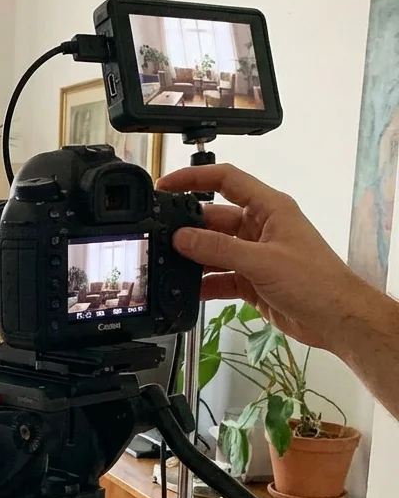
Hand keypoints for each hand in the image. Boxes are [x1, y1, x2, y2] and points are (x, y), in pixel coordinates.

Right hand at [156, 164, 362, 349]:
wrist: (335, 319)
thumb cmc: (315, 281)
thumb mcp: (262, 261)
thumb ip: (219, 249)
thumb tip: (182, 238)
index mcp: (269, 208)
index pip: (226, 180)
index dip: (194, 178)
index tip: (166, 186)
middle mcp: (260, 228)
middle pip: (214, 219)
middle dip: (188, 228)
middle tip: (162, 239)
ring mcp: (254, 255)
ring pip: (214, 250)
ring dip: (194, 260)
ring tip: (170, 267)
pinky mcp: (250, 280)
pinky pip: (218, 277)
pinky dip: (203, 284)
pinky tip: (188, 291)